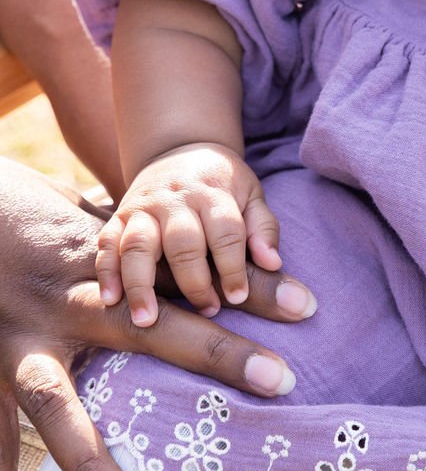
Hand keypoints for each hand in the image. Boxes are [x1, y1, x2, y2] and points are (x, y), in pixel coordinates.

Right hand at [0, 156, 315, 470]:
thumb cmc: (70, 244)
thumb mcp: (131, 246)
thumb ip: (196, 269)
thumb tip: (290, 290)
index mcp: (113, 271)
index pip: (195, 278)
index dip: (253, 290)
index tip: (310, 307)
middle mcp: (70, 306)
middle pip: (146, 329)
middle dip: (211, 352)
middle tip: (278, 381)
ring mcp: (19, 349)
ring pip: (55, 409)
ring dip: (90, 467)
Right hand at [96, 144, 281, 326]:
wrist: (182, 150)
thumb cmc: (223, 185)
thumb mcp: (251, 196)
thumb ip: (263, 229)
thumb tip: (272, 263)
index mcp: (213, 194)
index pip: (225, 232)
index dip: (233, 267)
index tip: (238, 297)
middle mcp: (176, 200)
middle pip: (183, 242)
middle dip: (194, 281)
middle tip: (207, 311)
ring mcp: (144, 208)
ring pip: (138, 244)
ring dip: (141, 283)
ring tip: (147, 320)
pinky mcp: (120, 216)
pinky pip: (107, 243)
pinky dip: (107, 271)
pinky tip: (111, 300)